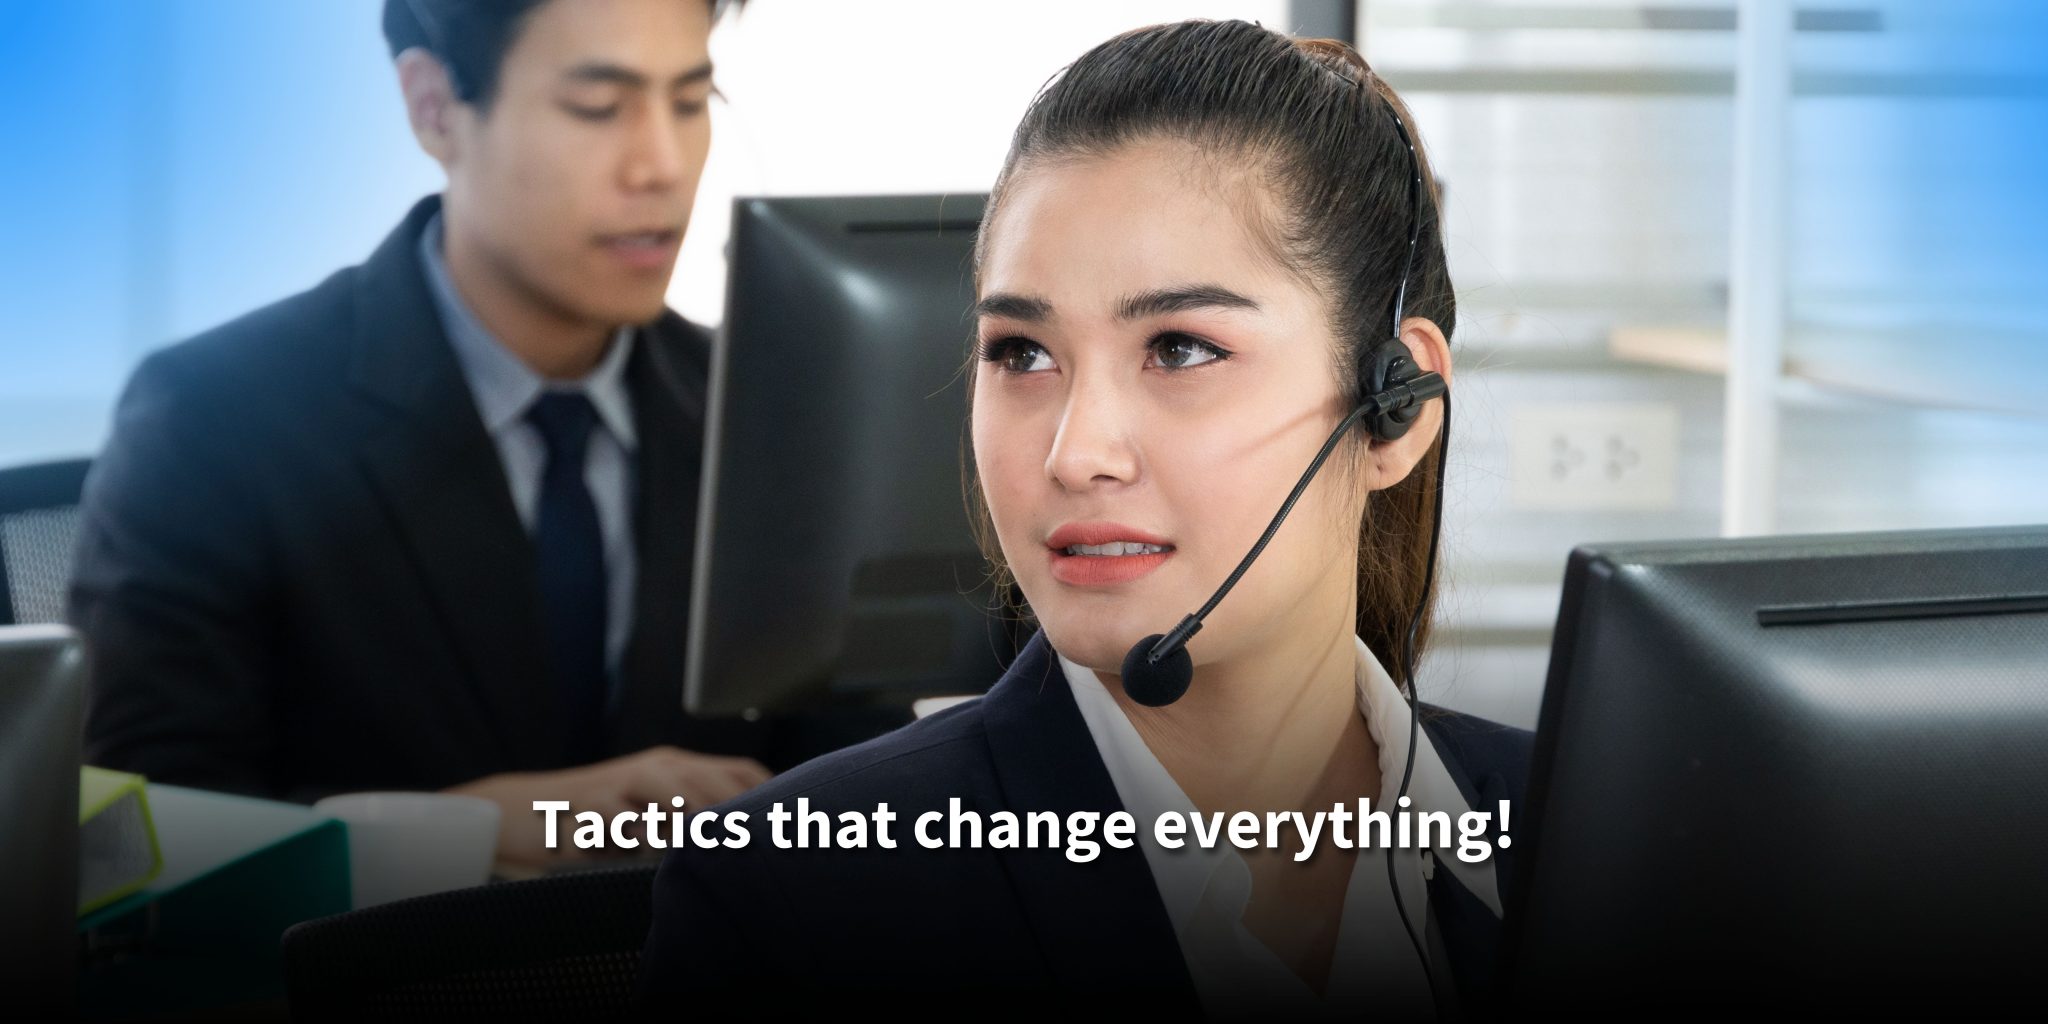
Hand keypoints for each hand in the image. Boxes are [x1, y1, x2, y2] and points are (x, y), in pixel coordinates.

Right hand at [448, 747, 772, 866]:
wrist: (520, 814)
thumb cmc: (598, 820)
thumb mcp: (652, 816)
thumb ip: (694, 820)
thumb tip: (753, 843)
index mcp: (677, 766)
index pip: (741, 773)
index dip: (773, 797)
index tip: (797, 827)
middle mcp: (655, 768)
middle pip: (714, 780)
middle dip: (742, 812)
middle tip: (767, 843)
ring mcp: (622, 784)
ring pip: (672, 789)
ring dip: (697, 817)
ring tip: (719, 845)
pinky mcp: (588, 807)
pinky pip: (621, 820)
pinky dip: (640, 837)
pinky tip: (653, 858)